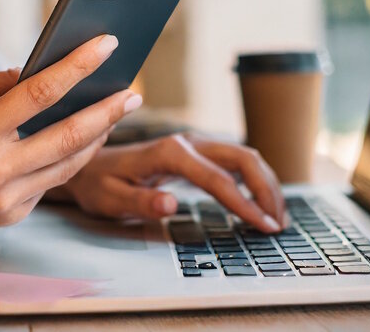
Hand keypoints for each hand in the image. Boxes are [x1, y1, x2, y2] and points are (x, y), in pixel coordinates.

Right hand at [0, 35, 142, 252]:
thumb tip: (35, 73)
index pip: (41, 90)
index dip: (78, 65)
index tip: (105, 45)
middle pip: (70, 134)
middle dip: (109, 111)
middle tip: (133, 93)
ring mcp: (7, 197)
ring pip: (70, 163)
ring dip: (99, 136)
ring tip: (114, 113)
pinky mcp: (13, 215)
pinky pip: (52, 182)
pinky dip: (69, 159)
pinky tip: (79, 141)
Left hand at [55, 132, 285, 233]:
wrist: (90, 165)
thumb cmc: (99, 183)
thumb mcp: (111, 199)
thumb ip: (142, 202)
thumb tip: (173, 206)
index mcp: (170, 152)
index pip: (217, 178)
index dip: (245, 203)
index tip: (265, 227)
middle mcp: (186, 142)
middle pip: (242, 157)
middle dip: (267, 189)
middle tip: (279, 223)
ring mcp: (193, 144)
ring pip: (243, 156)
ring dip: (265, 183)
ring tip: (276, 216)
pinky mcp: (195, 153)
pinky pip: (233, 162)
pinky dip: (252, 180)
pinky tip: (258, 201)